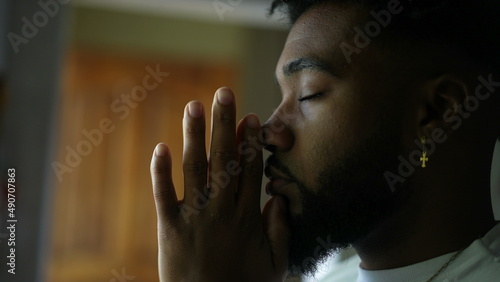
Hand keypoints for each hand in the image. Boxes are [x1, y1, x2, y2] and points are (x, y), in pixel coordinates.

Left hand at [150, 87, 289, 281]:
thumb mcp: (276, 264)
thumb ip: (281, 229)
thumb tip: (279, 198)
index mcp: (248, 217)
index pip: (250, 169)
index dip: (250, 141)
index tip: (251, 116)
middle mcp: (221, 211)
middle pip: (224, 159)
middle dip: (224, 123)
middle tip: (223, 92)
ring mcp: (194, 218)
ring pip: (195, 168)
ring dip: (195, 135)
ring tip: (195, 105)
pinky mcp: (169, 229)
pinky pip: (163, 195)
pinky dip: (161, 171)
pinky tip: (161, 147)